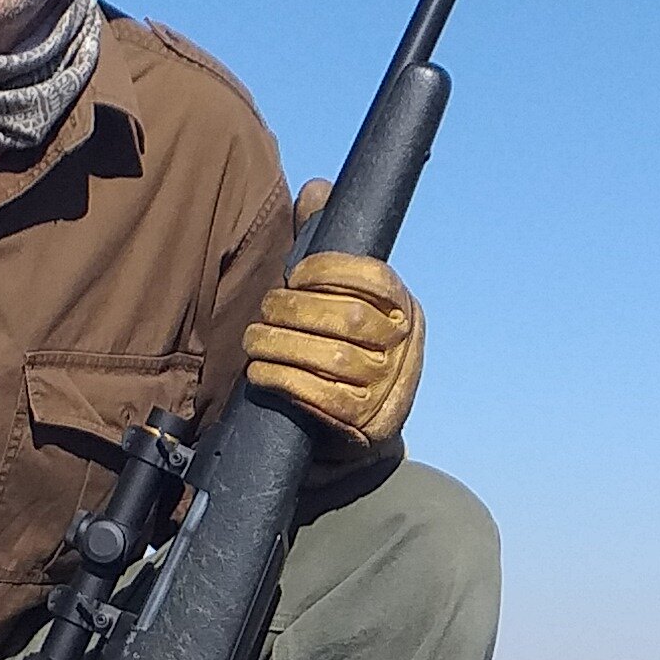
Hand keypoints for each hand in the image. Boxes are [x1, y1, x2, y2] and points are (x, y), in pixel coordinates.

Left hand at [243, 250, 423, 449]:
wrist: (369, 426)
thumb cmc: (352, 356)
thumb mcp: (363, 315)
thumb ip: (338, 282)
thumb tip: (299, 232)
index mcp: (405, 312)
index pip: (375, 278)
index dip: (329, 269)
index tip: (296, 276)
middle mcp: (404, 349)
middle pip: (349, 317)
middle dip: (295, 308)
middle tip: (266, 309)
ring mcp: (387, 388)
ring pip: (332, 356)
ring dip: (280, 343)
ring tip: (254, 339)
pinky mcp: (363, 421)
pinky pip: (318, 394)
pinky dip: (281, 378)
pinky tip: (259, 370)